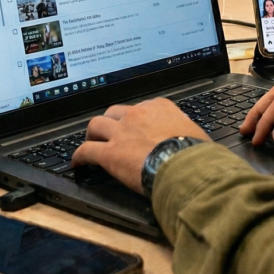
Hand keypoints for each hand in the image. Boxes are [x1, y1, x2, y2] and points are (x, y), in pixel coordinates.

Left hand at [72, 99, 208, 192]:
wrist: (186, 166)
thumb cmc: (196, 153)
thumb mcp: (196, 133)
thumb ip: (186, 131)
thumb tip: (192, 141)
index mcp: (160, 107)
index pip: (142, 107)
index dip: (136, 118)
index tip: (136, 126)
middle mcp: (138, 114)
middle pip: (115, 112)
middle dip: (110, 122)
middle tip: (109, 133)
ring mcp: (121, 132)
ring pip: (96, 125)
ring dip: (92, 134)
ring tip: (91, 142)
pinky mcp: (109, 153)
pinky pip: (86, 151)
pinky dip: (79, 156)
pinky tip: (78, 163)